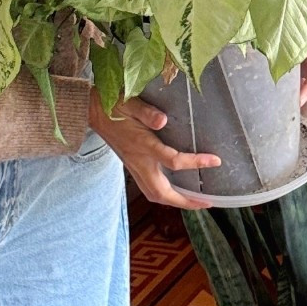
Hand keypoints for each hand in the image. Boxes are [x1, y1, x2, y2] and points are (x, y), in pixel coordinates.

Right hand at [86, 87, 220, 210]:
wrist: (91, 111)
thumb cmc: (112, 104)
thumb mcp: (129, 102)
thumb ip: (145, 111)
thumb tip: (163, 120)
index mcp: (142, 145)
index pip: (172, 161)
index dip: (195, 163)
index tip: (215, 161)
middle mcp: (138, 162)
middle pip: (162, 193)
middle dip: (185, 201)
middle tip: (207, 202)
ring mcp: (134, 166)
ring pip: (155, 194)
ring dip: (175, 202)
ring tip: (195, 202)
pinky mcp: (133, 166)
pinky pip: (150, 189)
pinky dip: (166, 195)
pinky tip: (177, 191)